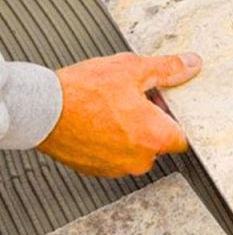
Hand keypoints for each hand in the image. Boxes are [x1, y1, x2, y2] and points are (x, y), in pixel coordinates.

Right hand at [37, 52, 201, 177]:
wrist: (41, 110)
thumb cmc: (82, 93)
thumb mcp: (132, 69)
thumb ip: (167, 69)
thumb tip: (190, 65)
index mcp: (155, 137)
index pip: (182, 137)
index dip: (173, 118)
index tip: (162, 106)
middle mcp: (139, 159)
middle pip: (158, 143)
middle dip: (150, 123)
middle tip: (133, 102)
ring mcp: (116, 167)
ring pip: (134, 150)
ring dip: (129, 133)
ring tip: (111, 110)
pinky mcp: (95, 169)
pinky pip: (112, 156)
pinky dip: (109, 141)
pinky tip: (98, 121)